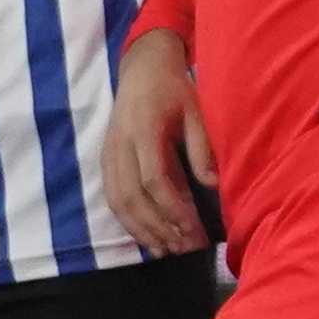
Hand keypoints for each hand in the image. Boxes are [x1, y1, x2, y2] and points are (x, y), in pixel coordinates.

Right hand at [101, 26, 212, 255]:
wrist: (142, 68)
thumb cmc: (174, 88)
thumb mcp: (195, 110)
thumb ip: (201, 147)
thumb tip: (212, 185)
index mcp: (144, 129)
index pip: (154, 179)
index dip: (173, 209)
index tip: (192, 230)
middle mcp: (120, 144)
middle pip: (133, 197)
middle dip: (158, 227)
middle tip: (183, 249)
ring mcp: (109, 152)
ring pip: (118, 201)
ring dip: (141, 229)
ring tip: (165, 250)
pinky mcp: (106, 159)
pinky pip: (112, 196)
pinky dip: (127, 220)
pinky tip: (146, 236)